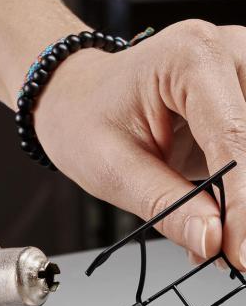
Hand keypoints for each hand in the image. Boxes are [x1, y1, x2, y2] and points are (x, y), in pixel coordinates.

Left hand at [35, 20, 245, 266]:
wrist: (76, 97)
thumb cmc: (84, 120)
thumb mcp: (111, 169)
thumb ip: (167, 205)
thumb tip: (215, 240)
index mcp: (191, 58)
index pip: (235, 137)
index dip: (245, 205)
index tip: (244, 254)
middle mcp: (231, 51)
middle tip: (232, 253)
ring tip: (225, 237)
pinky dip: (245, 188)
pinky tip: (229, 216)